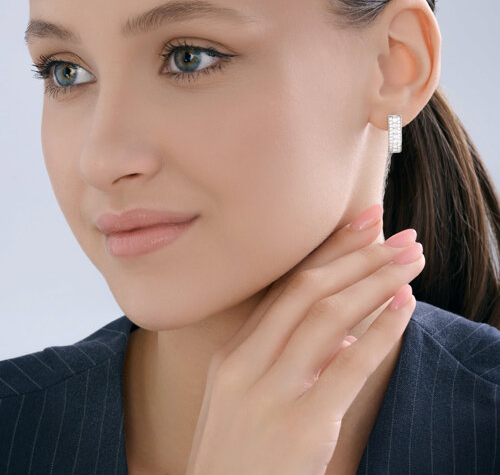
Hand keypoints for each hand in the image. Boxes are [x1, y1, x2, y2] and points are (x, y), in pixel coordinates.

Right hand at [185, 205, 424, 474]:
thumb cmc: (238, 458)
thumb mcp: (245, 401)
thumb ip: (286, 361)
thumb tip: (345, 334)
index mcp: (231, 355)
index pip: (284, 287)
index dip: (327, 251)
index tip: (360, 223)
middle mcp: (244, 365)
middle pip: (306, 289)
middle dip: (357, 255)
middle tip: (398, 234)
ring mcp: (269, 395)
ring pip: (329, 317)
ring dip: (375, 281)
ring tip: (410, 260)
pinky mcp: (301, 428)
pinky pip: (350, 366)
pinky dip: (383, 330)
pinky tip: (406, 306)